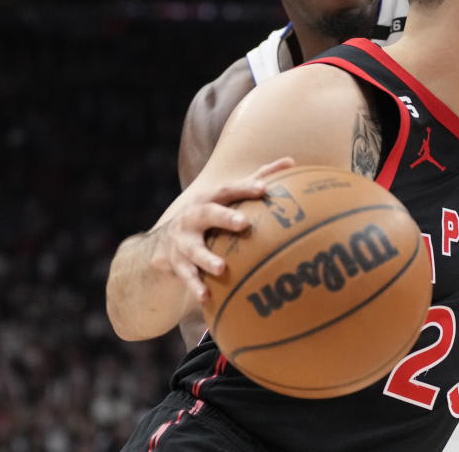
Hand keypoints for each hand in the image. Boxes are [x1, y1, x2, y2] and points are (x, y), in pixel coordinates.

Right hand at [147, 157, 294, 300]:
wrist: (166, 243)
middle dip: (224, 217)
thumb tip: (292, 161)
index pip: (228, 190)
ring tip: (221, 268)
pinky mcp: (178, 264)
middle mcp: (194, 217)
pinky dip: (196, 287)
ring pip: (194, 249)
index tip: (263, 189)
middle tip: (244, 223)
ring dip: (207, 258)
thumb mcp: (228, 196)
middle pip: (207, 213)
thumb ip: (258, 177)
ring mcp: (184, 241)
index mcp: (210, 199)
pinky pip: (187, 277)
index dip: (245, 188)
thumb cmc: (210, 214)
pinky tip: (206, 298)